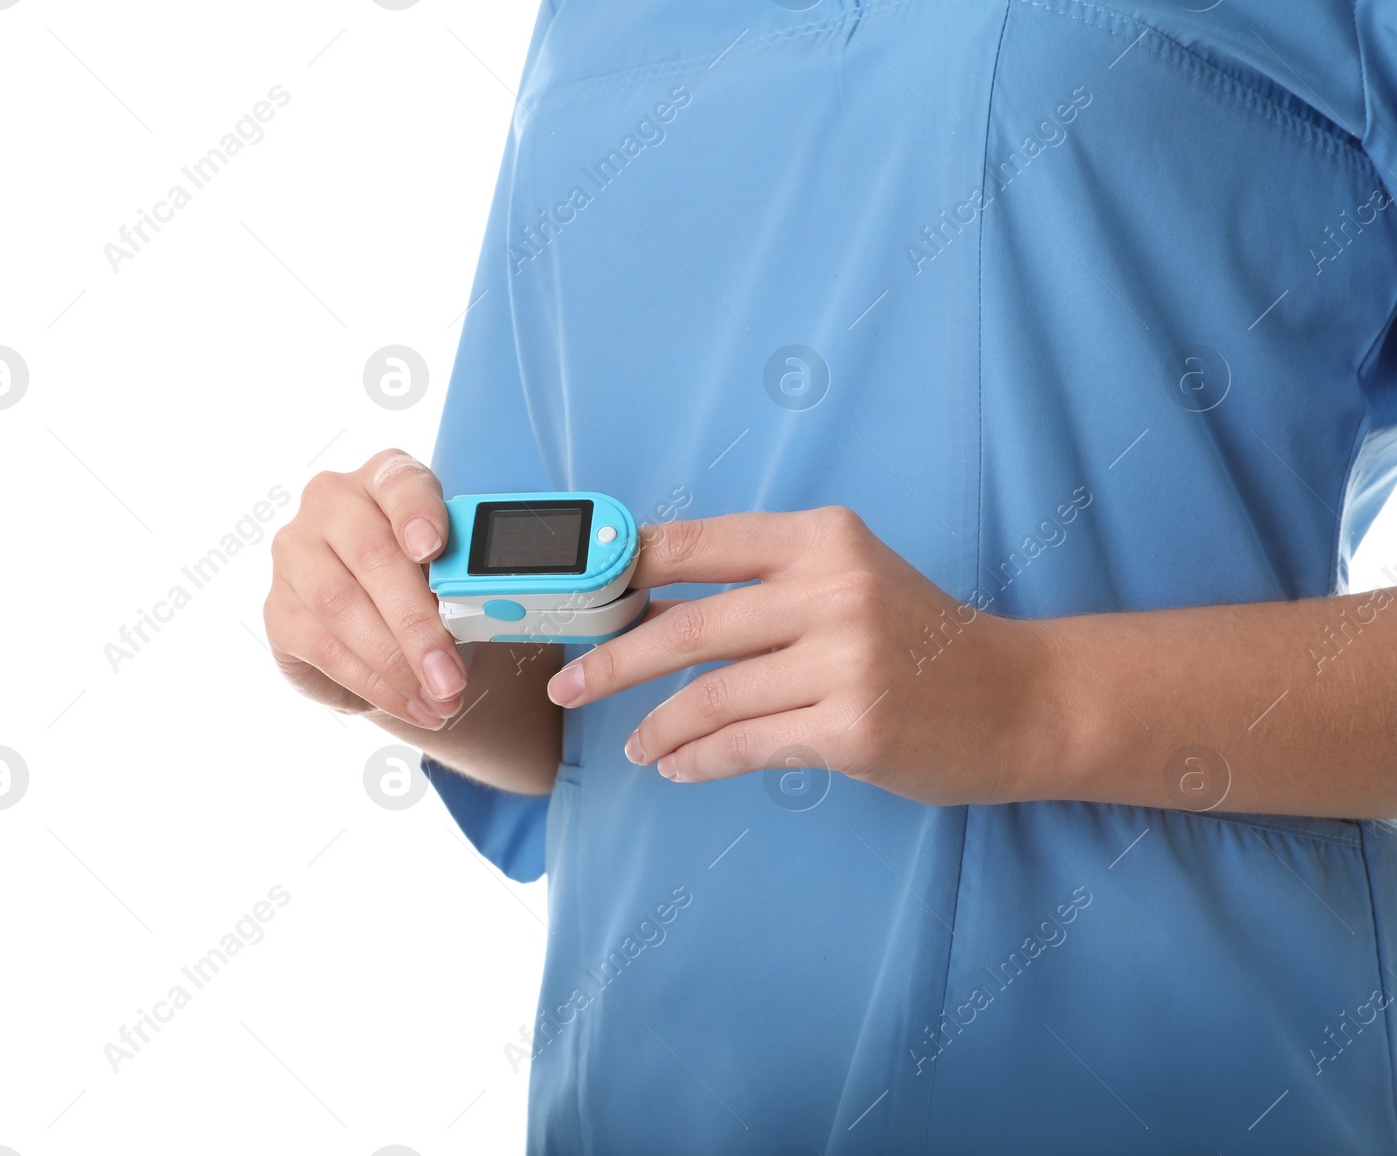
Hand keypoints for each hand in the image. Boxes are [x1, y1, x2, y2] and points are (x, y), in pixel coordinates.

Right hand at [263, 449, 469, 728]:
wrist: (381, 628)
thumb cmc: (425, 586)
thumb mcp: (452, 574)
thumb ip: (464, 579)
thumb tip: (489, 612)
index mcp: (384, 479)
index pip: (400, 482)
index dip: (417, 513)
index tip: (432, 548)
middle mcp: (331, 503)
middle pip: (373, 556)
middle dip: (417, 624)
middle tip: (451, 675)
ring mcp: (296, 552)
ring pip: (342, 606)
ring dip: (396, 663)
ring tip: (439, 700)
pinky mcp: (279, 608)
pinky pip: (325, 648)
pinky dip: (373, 684)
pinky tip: (409, 704)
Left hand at [543, 506, 1054, 804]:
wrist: (1020, 699)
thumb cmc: (920, 639)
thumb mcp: (847, 579)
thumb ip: (761, 584)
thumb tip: (648, 602)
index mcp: (820, 538)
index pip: (691, 545)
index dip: (620, 573)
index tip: (574, 601)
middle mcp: (831, 589)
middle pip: (684, 628)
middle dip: (611, 662)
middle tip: (566, 687)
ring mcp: (845, 661)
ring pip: (710, 696)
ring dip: (655, 725)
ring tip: (632, 745)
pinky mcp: (854, 728)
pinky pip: (745, 746)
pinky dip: (698, 760)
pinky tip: (676, 767)